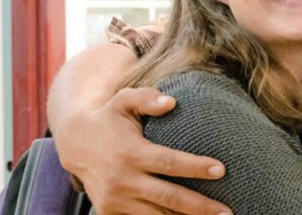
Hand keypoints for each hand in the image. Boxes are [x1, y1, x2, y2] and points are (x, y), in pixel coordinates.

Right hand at [55, 87, 231, 214]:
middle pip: (168, 198)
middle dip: (200, 207)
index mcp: (130, 153)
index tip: (221, 170)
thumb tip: (171, 102)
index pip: (169, 163)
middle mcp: (122, 180)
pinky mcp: (109, 212)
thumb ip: (146, 98)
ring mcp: (115, 200)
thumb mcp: (124, 100)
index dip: (196, 167)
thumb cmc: (109, 119)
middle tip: (227, 213)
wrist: (74, 144)